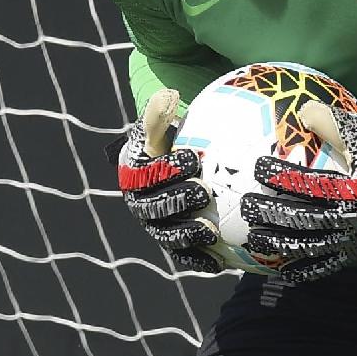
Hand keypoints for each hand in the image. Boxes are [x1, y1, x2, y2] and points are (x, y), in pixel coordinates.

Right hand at [116, 88, 224, 272]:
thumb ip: (162, 115)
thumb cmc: (176, 144)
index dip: (167, 168)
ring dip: (186, 233)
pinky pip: (184, 256)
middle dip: (177, 200)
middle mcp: (141, 203)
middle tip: (204, 191)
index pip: (146, 172)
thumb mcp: (168, 127)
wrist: (180, 172)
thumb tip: (167, 94)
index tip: (194, 159)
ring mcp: (156, 227)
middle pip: (154, 206)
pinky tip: (221, 261)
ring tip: (212, 228)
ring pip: (166, 234)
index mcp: (135, 174)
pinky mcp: (173, 246)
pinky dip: (199, 259)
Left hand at [240, 101, 356, 281]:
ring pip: (311, 245)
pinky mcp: (355, 253)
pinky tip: (280, 269)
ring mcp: (354, 240)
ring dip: (280, 243)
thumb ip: (335, 125)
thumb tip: (303, 109)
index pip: (312, 184)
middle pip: (306, 219)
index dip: (284, 177)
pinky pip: (326, 265)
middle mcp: (354, 219)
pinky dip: (303, 269)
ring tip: (253, 239)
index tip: (258, 167)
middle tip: (246, 206)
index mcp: (355, 191)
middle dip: (273, 214)